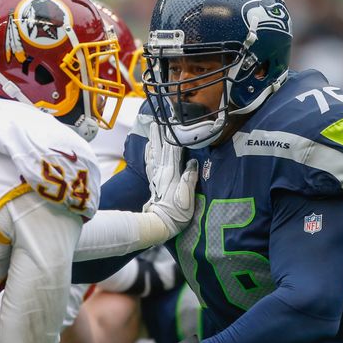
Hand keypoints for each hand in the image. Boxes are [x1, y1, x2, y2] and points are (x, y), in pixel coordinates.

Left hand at [143, 123, 198, 238]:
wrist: (160, 224)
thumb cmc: (176, 214)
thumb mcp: (187, 197)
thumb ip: (189, 178)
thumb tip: (193, 161)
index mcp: (172, 174)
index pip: (174, 151)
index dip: (175, 136)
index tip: (175, 123)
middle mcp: (162, 172)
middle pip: (162, 148)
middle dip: (162, 133)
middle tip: (160, 118)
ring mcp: (156, 176)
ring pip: (155, 153)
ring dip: (154, 139)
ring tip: (153, 127)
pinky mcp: (153, 182)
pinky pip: (150, 163)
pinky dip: (149, 153)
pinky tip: (148, 146)